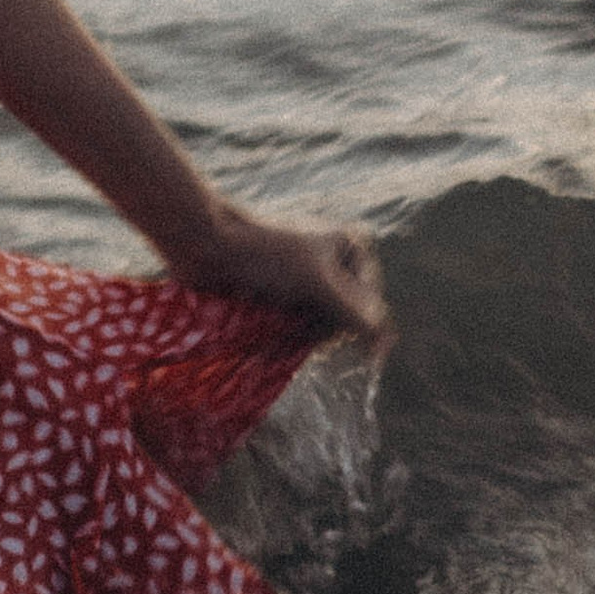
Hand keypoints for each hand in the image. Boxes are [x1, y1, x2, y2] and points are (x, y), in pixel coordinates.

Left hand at [158, 201, 389, 341]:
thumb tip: (385, 346)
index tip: (318, 324)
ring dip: (303, 332)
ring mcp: (309, 278)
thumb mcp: (319, 285)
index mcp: (351, 247)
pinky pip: (300, 325)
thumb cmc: (265, 257)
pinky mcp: (285, 293)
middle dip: (322, 326)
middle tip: (294, 319)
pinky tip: (273, 329)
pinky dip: (289, 332)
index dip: (350, 324)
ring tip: (279, 320)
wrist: (208, 247)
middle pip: (347, 317)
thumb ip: (357, 315)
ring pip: (323, 325)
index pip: (370, 306)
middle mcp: (334, 261)